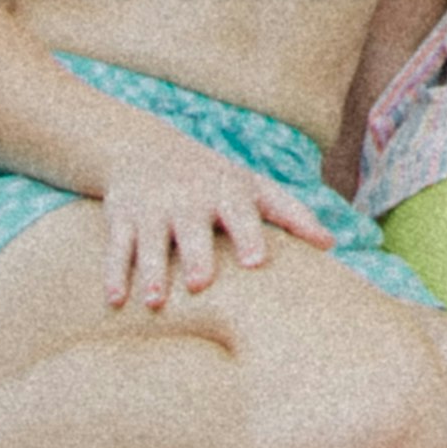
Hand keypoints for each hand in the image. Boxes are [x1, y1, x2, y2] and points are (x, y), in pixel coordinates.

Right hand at [100, 149, 329, 315]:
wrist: (143, 147)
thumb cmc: (214, 178)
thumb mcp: (251, 186)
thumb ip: (291, 214)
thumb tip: (332, 244)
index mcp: (225, 192)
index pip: (241, 213)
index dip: (249, 235)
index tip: (255, 260)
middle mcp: (188, 199)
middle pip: (192, 230)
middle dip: (195, 255)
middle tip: (200, 282)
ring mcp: (152, 209)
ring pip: (151, 243)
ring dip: (152, 271)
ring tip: (155, 300)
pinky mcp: (121, 219)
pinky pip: (117, 248)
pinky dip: (114, 273)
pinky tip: (114, 300)